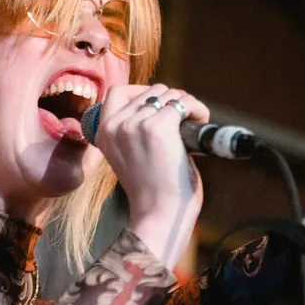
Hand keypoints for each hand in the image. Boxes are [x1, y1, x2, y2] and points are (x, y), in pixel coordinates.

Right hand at [94, 83, 209, 267]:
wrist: (159, 214)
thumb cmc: (152, 191)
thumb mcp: (130, 154)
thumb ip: (134, 130)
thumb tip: (163, 101)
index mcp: (103, 132)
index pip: (117, 92)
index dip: (142, 92)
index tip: (160, 104)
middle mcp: (116, 125)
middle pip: (150, 91)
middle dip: (171, 100)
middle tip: (184, 118)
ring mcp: (136, 124)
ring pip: (169, 94)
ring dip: (186, 105)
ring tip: (194, 123)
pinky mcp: (159, 127)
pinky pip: (183, 103)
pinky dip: (197, 109)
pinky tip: (201, 120)